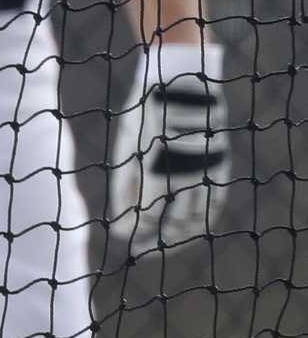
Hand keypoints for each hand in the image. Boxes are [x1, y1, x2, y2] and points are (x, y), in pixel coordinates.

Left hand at [106, 41, 227, 254]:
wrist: (183, 84)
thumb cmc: (144, 115)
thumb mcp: (125, 149)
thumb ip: (123, 188)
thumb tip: (118, 225)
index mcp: (155, 174)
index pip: (143, 219)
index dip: (132, 233)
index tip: (123, 239)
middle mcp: (184, 179)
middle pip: (172, 228)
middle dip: (155, 244)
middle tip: (140, 252)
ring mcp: (205, 175)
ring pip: (196, 223)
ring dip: (179, 238)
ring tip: (163, 244)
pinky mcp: (219, 169)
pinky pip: (213, 206)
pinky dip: (201, 222)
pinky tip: (187, 229)